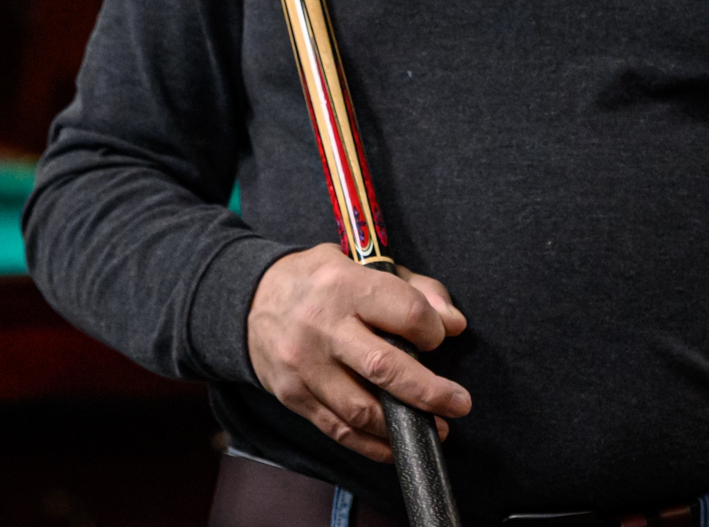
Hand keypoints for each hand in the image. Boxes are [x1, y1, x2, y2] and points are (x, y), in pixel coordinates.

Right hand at [246, 244, 469, 461]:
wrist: (249, 298)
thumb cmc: (319, 281)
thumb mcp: (363, 263)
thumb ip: (414, 289)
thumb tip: (454, 324)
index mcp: (344, 284)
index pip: (404, 312)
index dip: (433, 329)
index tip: (440, 336)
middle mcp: (322, 326)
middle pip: (385, 367)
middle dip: (430, 391)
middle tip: (459, 402)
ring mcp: (305, 366)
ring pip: (362, 409)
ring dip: (404, 425)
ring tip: (436, 426)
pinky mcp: (293, 395)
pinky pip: (339, 430)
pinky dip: (373, 444)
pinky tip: (397, 444)